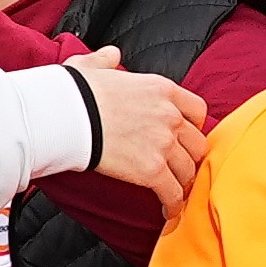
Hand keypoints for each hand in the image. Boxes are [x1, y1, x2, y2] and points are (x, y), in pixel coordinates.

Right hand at [76, 63, 213, 204]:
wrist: (68, 115)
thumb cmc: (75, 91)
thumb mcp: (93, 67)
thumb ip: (107, 61)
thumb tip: (111, 55)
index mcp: (162, 89)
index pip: (197, 110)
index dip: (193, 126)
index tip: (185, 136)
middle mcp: (170, 116)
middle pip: (197, 143)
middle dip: (190, 157)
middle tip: (181, 167)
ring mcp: (164, 144)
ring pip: (188, 171)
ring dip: (182, 183)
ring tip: (175, 193)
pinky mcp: (152, 170)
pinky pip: (173, 193)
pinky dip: (174, 205)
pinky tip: (169, 212)